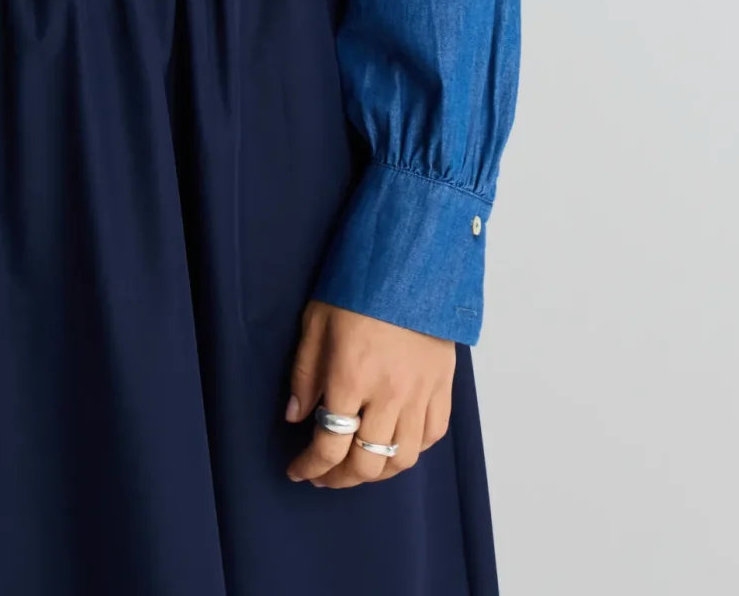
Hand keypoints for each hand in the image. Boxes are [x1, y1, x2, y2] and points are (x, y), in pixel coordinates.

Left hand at [284, 298, 455, 486]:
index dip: (310, 466)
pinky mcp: (442, 386)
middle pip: (366, 463)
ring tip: (358, 465)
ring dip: (377, 472)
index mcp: (351, 377)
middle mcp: (388, 394)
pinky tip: (395, 442)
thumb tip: (296, 417)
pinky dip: (413, 448)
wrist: (410, 260)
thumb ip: (304, 374)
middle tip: (324, 475)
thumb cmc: (357, 287)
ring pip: (402, 459)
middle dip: (339, 479)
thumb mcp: (316, 322)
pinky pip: (432, 435)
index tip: (297, 470)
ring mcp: (420, 393)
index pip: (329, 446)